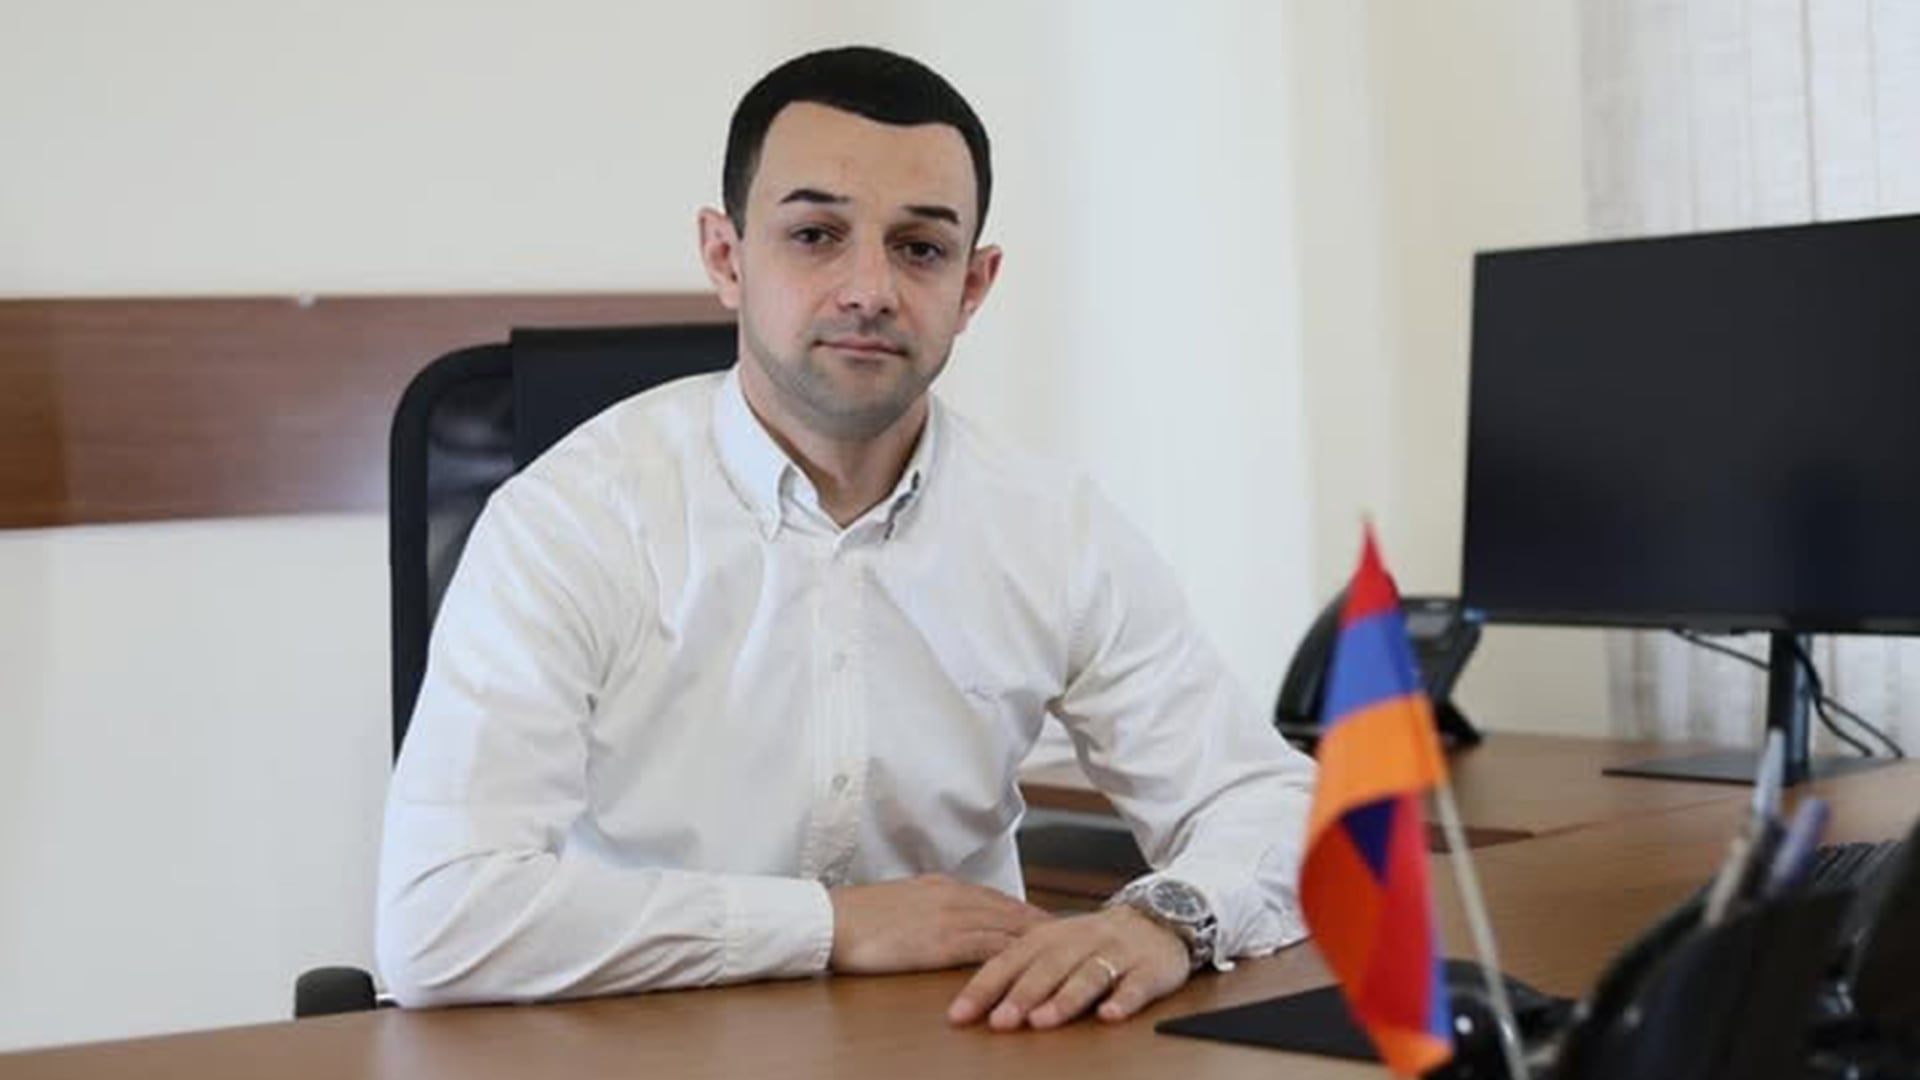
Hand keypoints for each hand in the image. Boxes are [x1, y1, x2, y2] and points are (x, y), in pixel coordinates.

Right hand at [827, 875, 1052, 973]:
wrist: (830, 919)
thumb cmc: (857, 917)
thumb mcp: (901, 905)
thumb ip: (928, 910)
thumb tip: (942, 922)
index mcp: (942, 885)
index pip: (996, 899)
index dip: (1025, 912)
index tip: (1047, 923)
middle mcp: (953, 896)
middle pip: (1011, 910)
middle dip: (1043, 924)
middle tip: (1073, 936)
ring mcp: (950, 917)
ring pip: (1008, 926)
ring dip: (1038, 939)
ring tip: (1065, 950)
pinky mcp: (943, 941)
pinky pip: (990, 946)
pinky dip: (1016, 954)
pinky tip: (1033, 964)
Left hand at [946, 905, 1190, 1030]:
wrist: (1158, 917)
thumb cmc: (1097, 939)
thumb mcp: (1055, 944)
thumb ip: (1020, 968)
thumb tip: (974, 1000)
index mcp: (1050, 935)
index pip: (1010, 960)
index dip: (984, 987)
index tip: (959, 1014)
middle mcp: (1081, 941)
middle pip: (1048, 967)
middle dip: (1022, 995)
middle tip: (1000, 1021)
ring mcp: (1117, 954)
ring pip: (1089, 975)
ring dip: (1065, 999)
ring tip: (1043, 1020)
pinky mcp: (1150, 969)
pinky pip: (1137, 985)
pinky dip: (1124, 1000)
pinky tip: (1110, 1015)